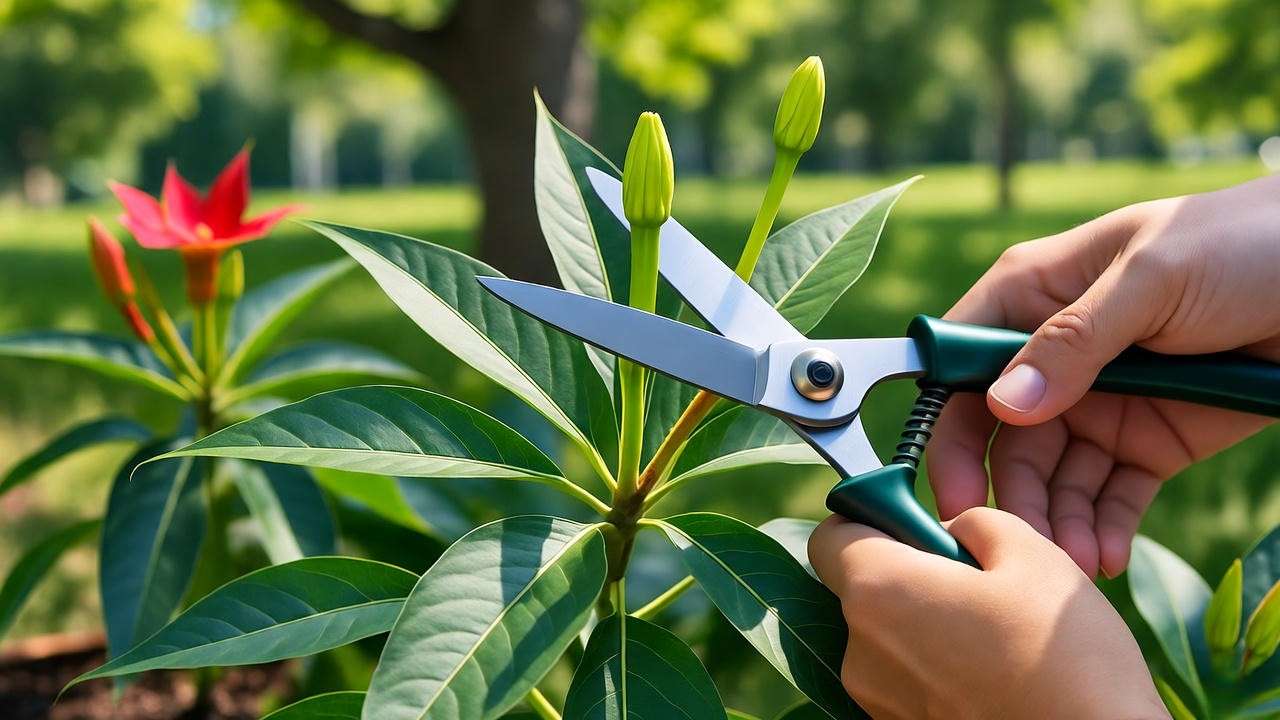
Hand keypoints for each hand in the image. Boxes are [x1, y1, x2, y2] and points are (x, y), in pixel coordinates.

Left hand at [808, 508, 1168, 718]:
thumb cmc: (1065, 658)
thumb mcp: (1033, 555)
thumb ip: (974, 521)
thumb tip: (948, 530)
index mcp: (879, 591)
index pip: (830, 537)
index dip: (868, 519)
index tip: (914, 523)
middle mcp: (860, 651)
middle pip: (863, 588)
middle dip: (911, 573)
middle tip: (978, 581)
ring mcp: (877, 700)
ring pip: (889, 637)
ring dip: (928, 623)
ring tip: (998, 636)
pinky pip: (907, 680)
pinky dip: (939, 668)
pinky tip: (994, 674)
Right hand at [930, 174, 1279, 578]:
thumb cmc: (1241, 242)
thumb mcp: (1153, 276)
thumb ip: (1075, 339)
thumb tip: (1004, 403)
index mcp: (1032, 295)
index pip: (961, 365)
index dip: (948, 426)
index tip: (952, 485)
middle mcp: (1053, 355)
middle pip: (1004, 437)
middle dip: (1010, 492)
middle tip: (1020, 543)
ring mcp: (1101, 402)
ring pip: (1055, 475)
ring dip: (1058, 521)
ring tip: (1075, 563)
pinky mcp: (1149, 441)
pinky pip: (1112, 494)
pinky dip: (1103, 528)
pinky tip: (1105, 558)